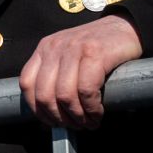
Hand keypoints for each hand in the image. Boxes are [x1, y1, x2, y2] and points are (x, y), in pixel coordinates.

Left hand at [18, 16, 141, 129]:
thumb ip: (56, 77)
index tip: (52, 122)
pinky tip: (98, 112)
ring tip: (89, 122)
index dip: (37, 109)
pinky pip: (86, 90)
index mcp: (45, 48)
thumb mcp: (67, 57)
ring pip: (64, 95)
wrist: (125, 27)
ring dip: (78, 117)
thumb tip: (49, 115)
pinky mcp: (95, 53)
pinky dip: (92, 108)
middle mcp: (55, 47)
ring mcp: (74, 48)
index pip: (27, 83)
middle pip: (44, 94)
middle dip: (60, 118)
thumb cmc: (98, 49)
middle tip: (75, 125)